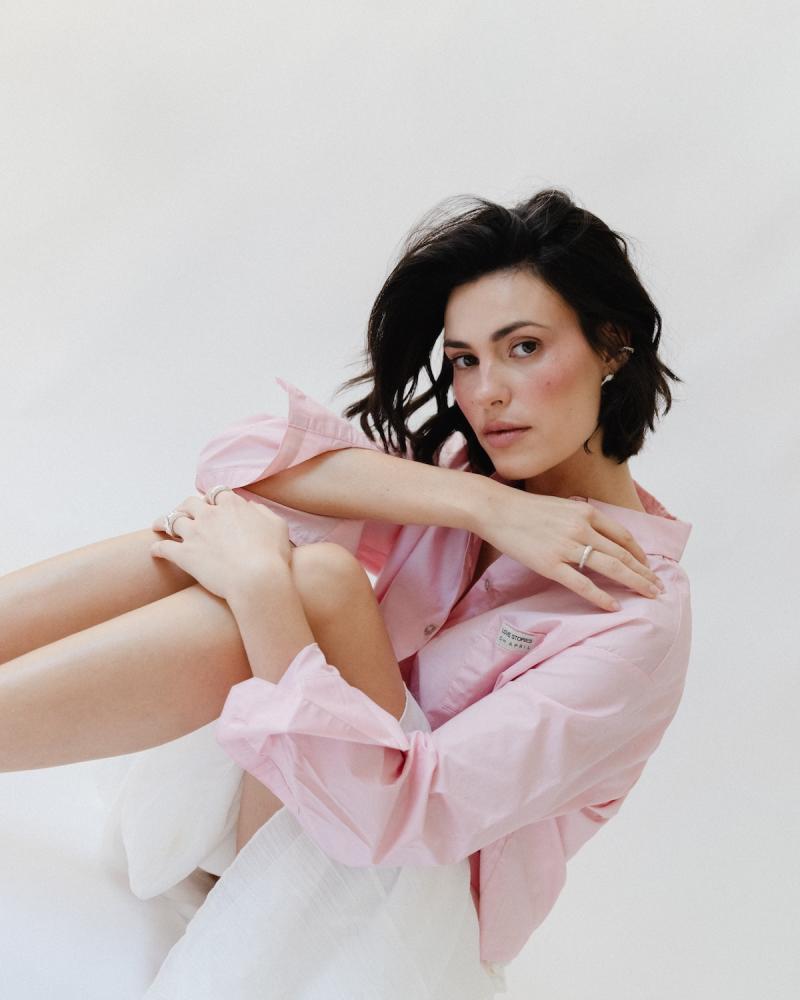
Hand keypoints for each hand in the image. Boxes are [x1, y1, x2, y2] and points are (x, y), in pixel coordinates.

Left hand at [149, 490, 292, 601]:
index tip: (212, 503)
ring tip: (160, 525)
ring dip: (165, 521)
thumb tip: (250, 507)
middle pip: (190, 502)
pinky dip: (157, 548)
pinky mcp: (184, 555)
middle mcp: (209, 515)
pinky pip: (164, 548)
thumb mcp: (277, 525)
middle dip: (186, 506)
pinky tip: (154, 551)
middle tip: (184, 512)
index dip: (213, 498)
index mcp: (231, 505)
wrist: (257, 579)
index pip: (217, 493)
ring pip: (172, 520)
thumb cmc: (272, 555)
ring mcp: (194, 534)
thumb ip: (262, 512)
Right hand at [477, 484, 664, 611]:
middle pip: (622, 553)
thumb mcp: (560, 506)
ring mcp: (566, 547)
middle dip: (644, 572)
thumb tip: (596, 533)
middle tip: (658, 587)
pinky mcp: (550, 564)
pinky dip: (601, 596)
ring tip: (649, 596)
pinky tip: (614, 606)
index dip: (639, 553)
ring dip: (634, 582)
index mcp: (585, 512)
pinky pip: (581, 584)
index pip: (623, 536)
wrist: (495, 509)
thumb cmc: (524, 509)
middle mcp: (581, 528)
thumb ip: (580, 518)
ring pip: (610, 567)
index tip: (647, 566)